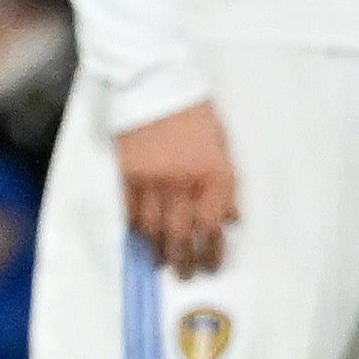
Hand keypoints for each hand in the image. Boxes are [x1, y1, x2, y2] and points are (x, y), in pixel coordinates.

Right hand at [114, 98, 235, 278]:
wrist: (153, 82)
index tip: (211, 266)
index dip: (212, 251)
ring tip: (161, 263)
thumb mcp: (222, 144)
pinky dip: (136, 228)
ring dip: (158, 250)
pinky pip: (131, 211)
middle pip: (181, 233)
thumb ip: (226, 183)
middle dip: (184, 260)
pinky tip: (140, 238)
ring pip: (154, 228)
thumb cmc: (194, 111)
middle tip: (185, 276)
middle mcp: (183, 182)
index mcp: (213, 174)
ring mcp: (153, 180)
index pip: (212, 225)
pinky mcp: (128, 174)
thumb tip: (230, 217)